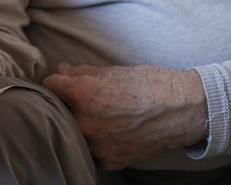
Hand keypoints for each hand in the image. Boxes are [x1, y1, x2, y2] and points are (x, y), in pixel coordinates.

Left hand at [41, 63, 207, 169]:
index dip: (56, 80)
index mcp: (81, 95)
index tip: (62, 82)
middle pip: (59, 110)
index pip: (49, 85)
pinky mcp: (109, 160)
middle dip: (67, 103)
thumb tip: (61, 70)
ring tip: (102, 116)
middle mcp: (84, 122)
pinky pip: (93, 150)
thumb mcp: (111, 71)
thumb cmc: (147, 84)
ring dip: (81, 124)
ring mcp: (96, 145)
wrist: (181, 110)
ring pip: (75, 132)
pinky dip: (98, 141)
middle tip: (84, 99)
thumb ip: (80, 72)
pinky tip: (113, 132)